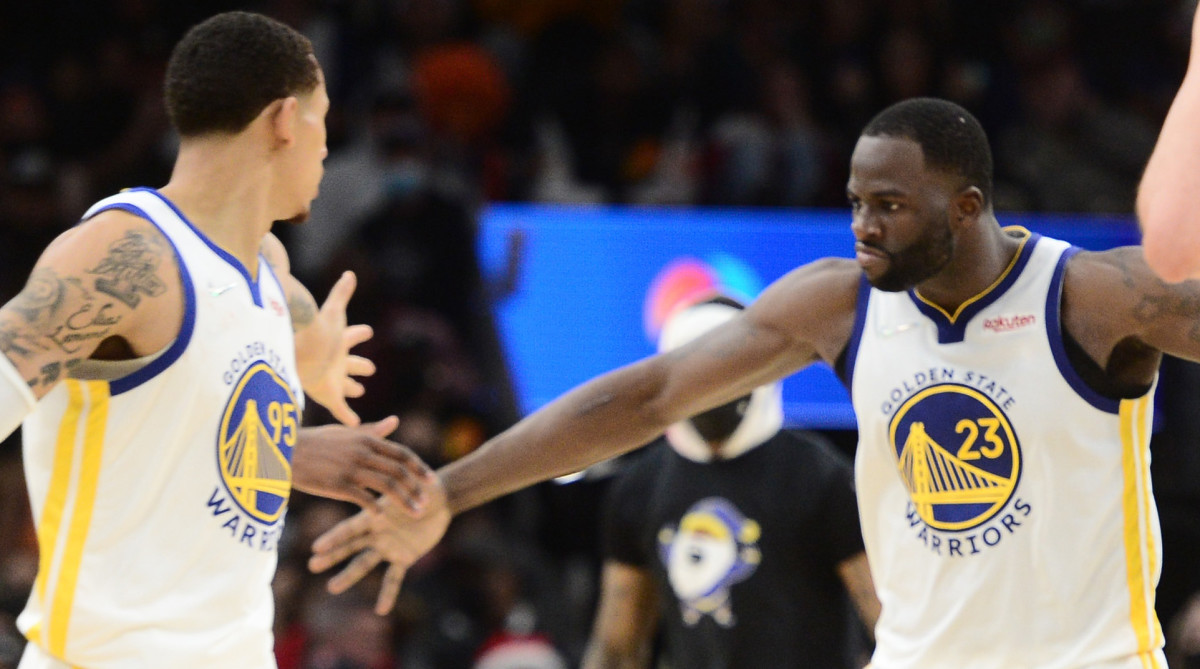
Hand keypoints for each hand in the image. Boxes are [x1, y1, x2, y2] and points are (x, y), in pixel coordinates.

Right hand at [292, 417, 436, 511]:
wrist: (286, 451)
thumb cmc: (317, 442)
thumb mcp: (346, 432)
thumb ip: (373, 430)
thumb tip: (395, 421)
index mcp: (367, 439)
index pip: (402, 454)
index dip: (419, 468)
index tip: (431, 480)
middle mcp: (363, 452)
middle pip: (399, 472)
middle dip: (416, 488)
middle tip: (427, 502)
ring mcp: (351, 468)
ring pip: (387, 486)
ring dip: (404, 501)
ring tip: (416, 513)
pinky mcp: (338, 484)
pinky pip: (363, 498)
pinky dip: (375, 508)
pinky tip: (382, 517)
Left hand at [295, 271, 374, 425]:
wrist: (302, 350)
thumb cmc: (318, 330)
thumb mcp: (333, 310)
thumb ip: (341, 293)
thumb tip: (350, 273)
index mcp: (337, 341)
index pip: (351, 335)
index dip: (359, 333)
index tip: (367, 331)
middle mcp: (335, 360)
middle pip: (351, 363)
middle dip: (360, 365)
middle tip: (370, 368)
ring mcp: (333, 379)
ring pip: (347, 385)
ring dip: (352, 388)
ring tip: (359, 391)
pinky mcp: (330, 395)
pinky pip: (341, 409)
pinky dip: (348, 417)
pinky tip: (354, 425)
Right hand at [308, 476, 450, 614]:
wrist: (439, 499)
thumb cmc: (421, 485)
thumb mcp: (409, 481)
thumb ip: (400, 482)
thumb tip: (394, 470)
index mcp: (375, 516)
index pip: (350, 528)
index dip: (335, 538)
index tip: (316, 546)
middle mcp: (376, 533)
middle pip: (350, 546)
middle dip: (332, 556)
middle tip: (312, 566)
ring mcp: (388, 547)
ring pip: (365, 563)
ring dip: (348, 576)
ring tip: (331, 588)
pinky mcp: (404, 558)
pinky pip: (394, 578)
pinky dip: (388, 594)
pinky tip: (381, 609)